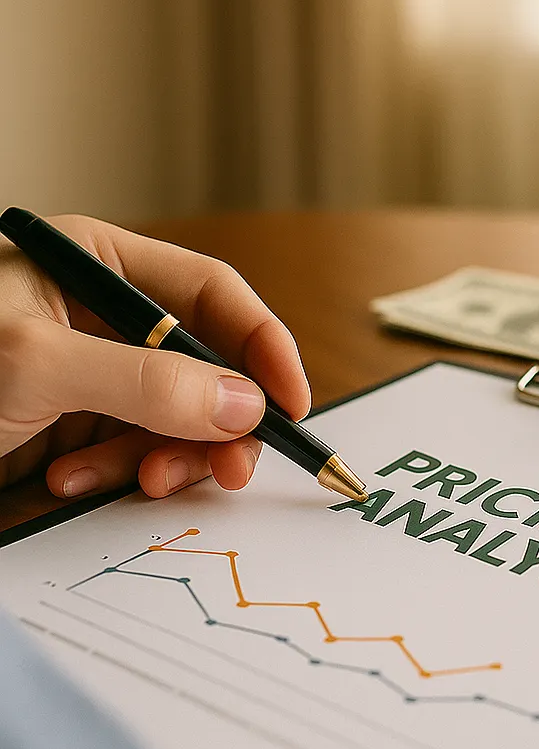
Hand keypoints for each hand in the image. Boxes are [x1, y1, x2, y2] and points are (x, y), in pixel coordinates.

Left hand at [0, 215, 310, 498]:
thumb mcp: (37, 364)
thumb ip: (144, 381)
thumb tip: (246, 404)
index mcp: (100, 265)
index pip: (212, 293)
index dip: (262, 344)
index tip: (290, 402)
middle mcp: (106, 316)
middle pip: (209, 363)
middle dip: (223, 421)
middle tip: (233, 467)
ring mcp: (96, 372)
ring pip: (181, 417)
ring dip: (169, 457)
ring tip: (141, 482)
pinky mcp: (80, 425)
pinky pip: (136, 451)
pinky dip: (119, 474)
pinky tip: (71, 480)